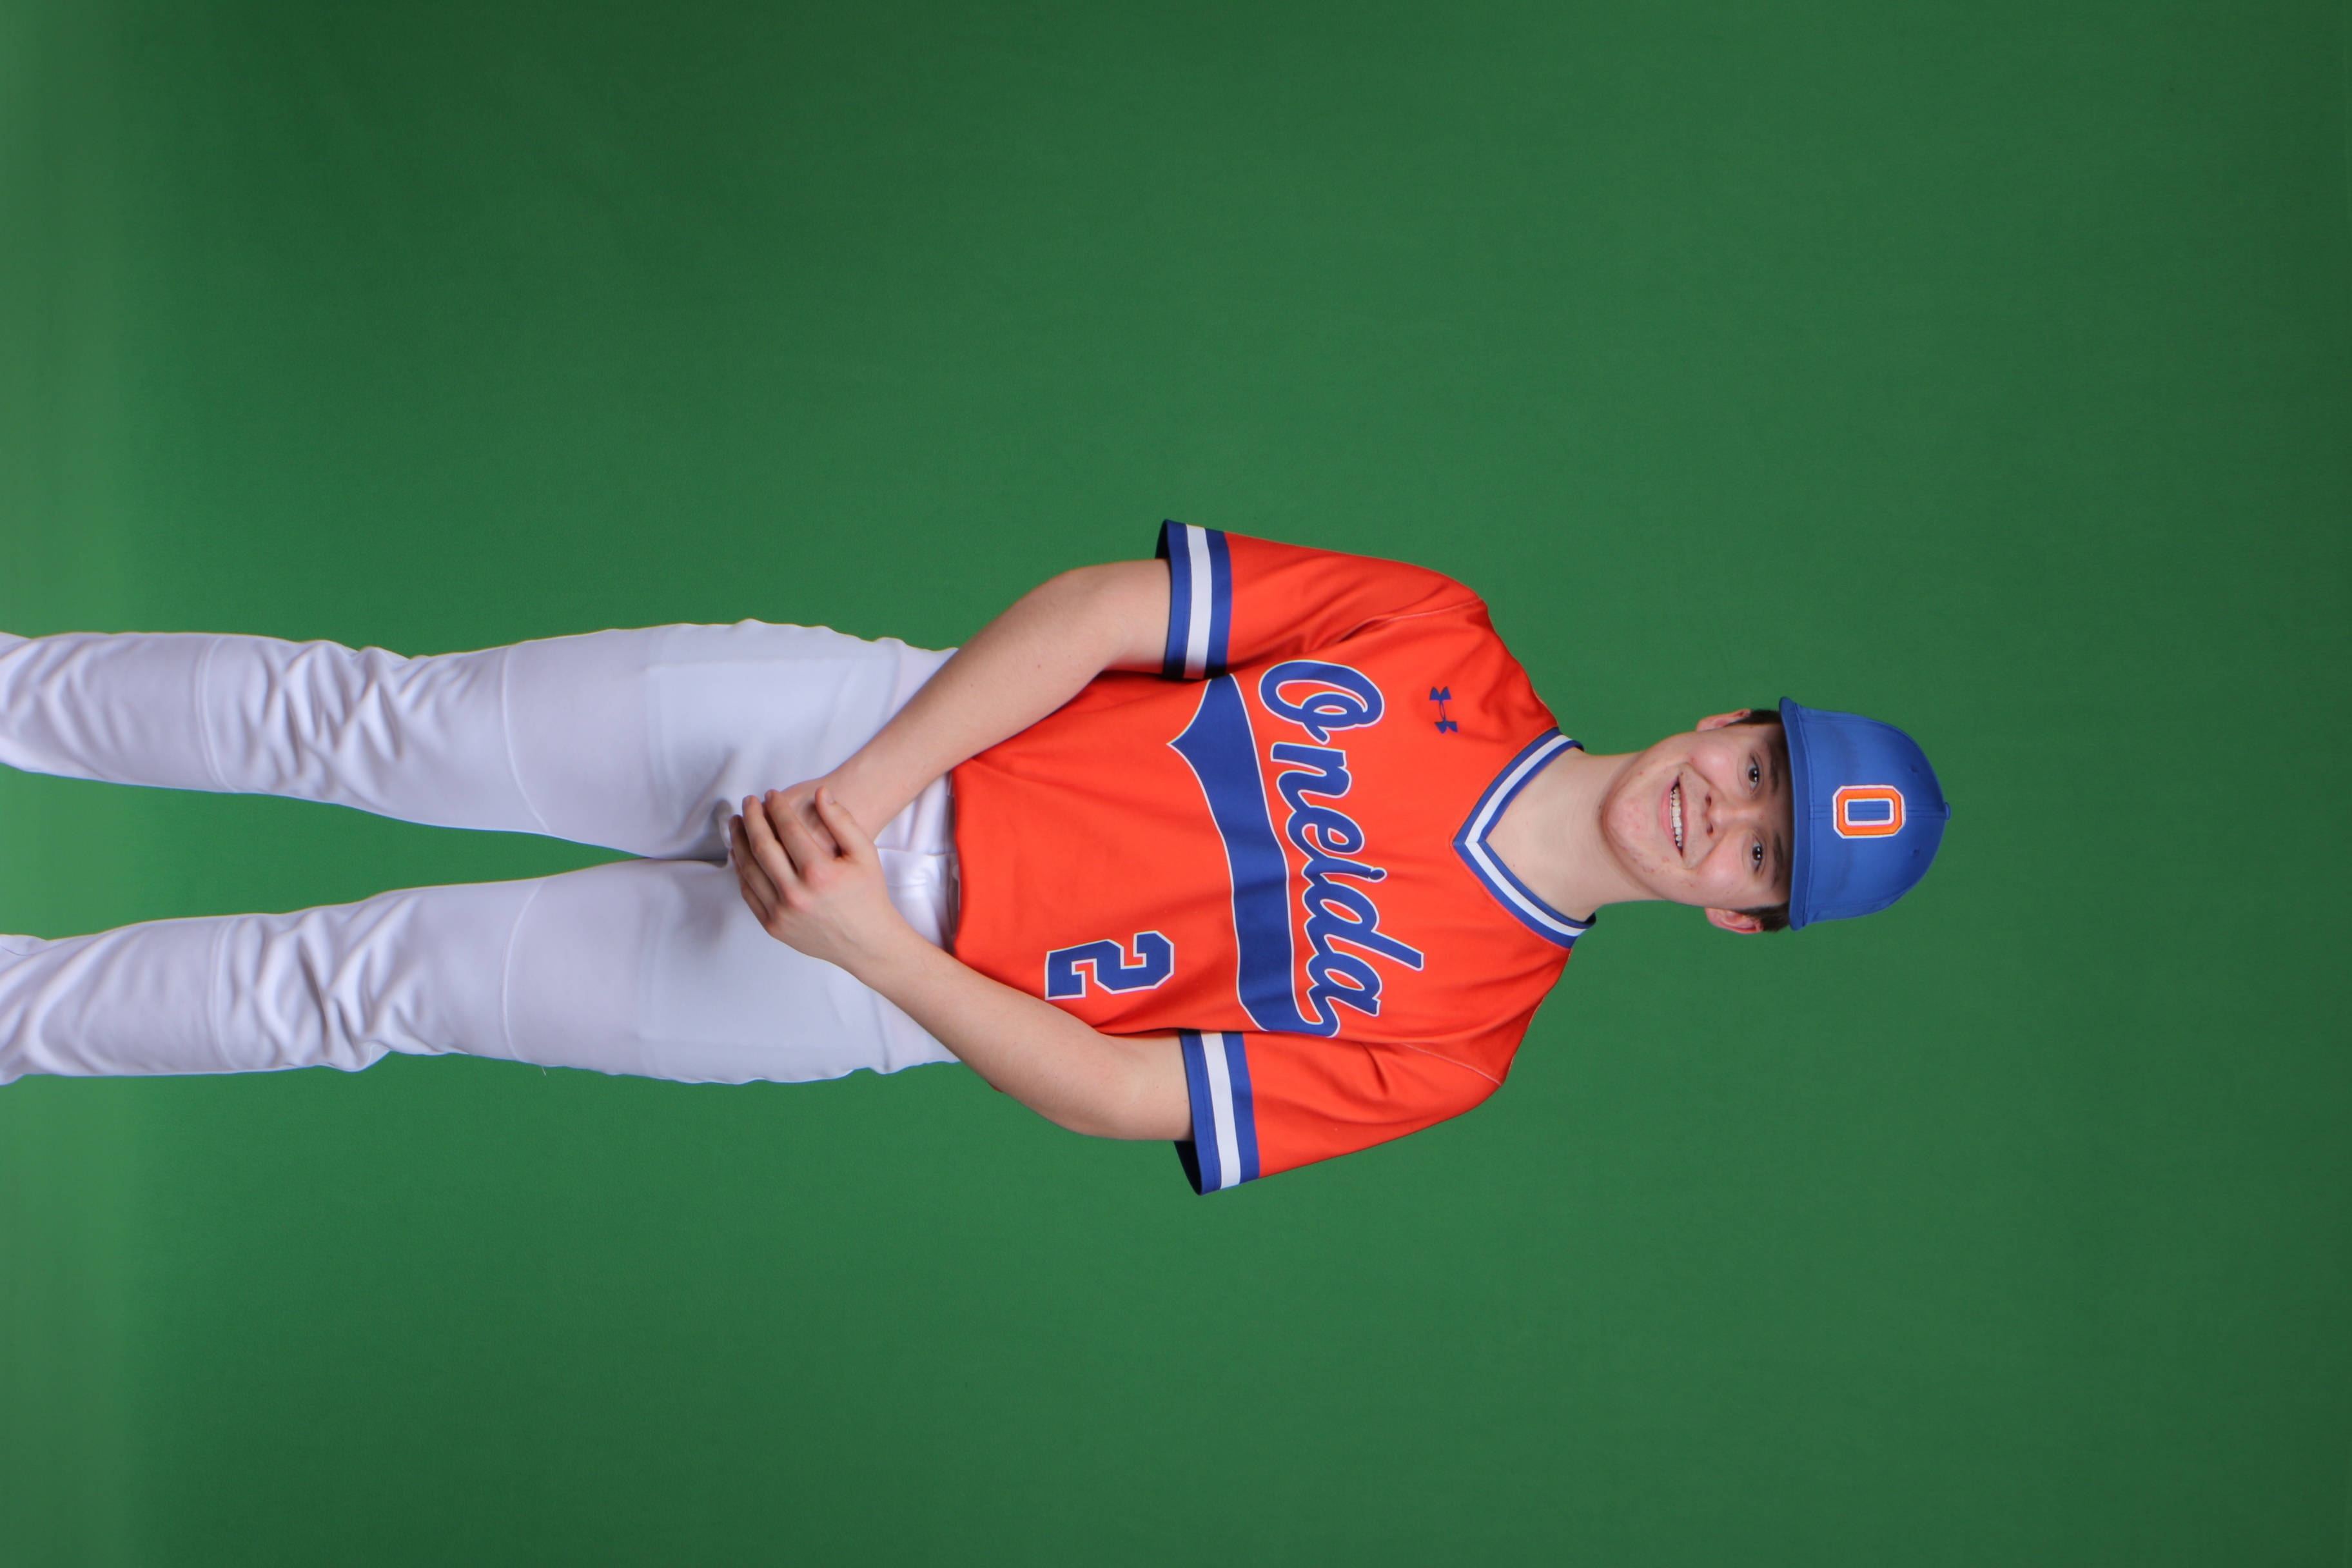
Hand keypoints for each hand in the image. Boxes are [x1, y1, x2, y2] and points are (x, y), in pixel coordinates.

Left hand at [728, 787, 911, 971]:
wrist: (867, 942)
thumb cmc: (868, 896)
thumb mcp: (865, 853)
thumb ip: (843, 821)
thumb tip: (821, 794)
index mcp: (819, 873)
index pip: (788, 829)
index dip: (777, 807)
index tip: (771, 795)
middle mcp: (796, 894)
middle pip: (761, 846)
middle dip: (752, 818)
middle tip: (748, 802)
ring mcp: (781, 913)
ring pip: (748, 869)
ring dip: (740, 841)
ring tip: (738, 823)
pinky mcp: (773, 926)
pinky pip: (749, 893)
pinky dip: (741, 870)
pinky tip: (741, 854)